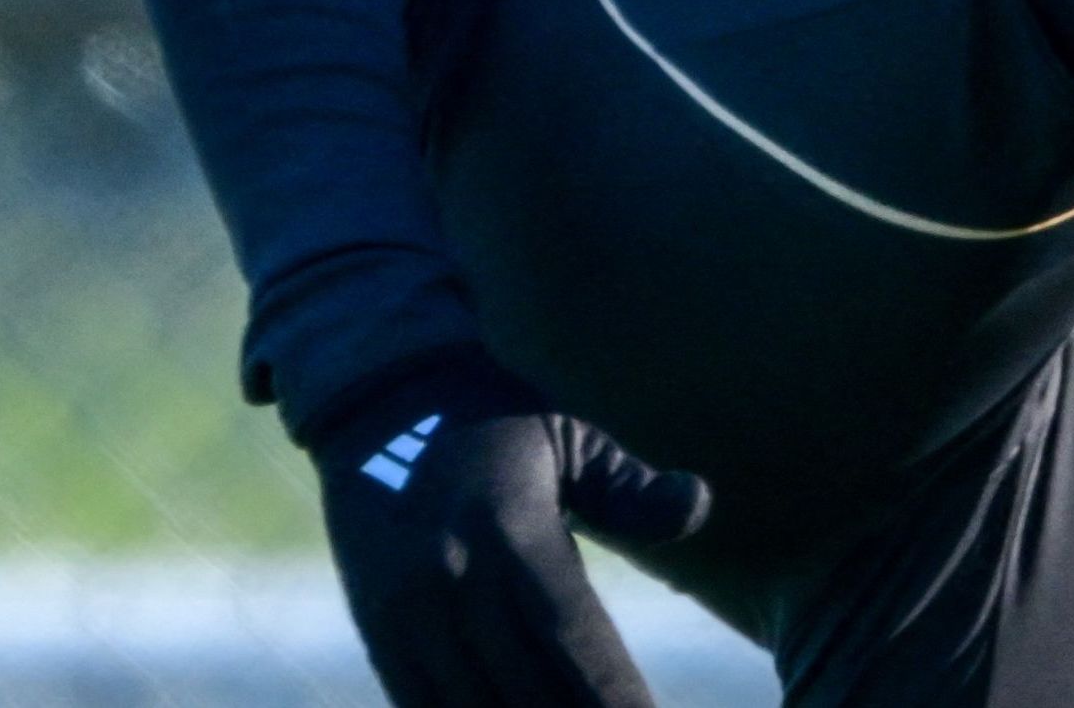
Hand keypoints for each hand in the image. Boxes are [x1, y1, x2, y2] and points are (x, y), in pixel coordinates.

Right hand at [310, 354, 712, 707]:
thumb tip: (698, 503)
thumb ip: (629, 488)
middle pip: (527, 691)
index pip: (573, 640)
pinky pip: (421, 706)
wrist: (376, 396)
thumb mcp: (569, 439)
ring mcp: (408, 609)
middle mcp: (455, 576)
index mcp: (511, 530)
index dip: (615, 699)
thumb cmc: (496, 421)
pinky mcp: (378, 628)